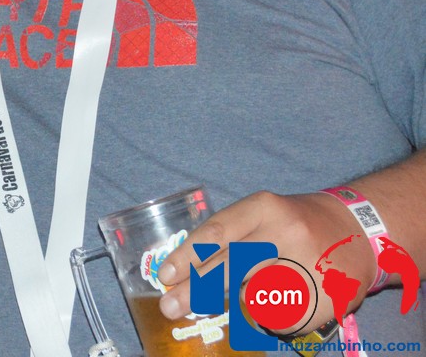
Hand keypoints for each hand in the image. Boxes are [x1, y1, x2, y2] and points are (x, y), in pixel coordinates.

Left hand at [156, 190, 375, 335]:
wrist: (360, 231)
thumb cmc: (295, 223)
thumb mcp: (263, 214)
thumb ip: (228, 237)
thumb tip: (182, 274)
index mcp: (266, 208)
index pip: (217, 232)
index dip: (187, 256)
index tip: (165, 277)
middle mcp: (287, 233)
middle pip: (231, 267)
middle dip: (195, 290)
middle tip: (170, 308)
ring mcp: (310, 265)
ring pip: (255, 296)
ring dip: (240, 302)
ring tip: (244, 294)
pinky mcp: (328, 297)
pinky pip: (283, 317)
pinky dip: (271, 316)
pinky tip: (279, 302)